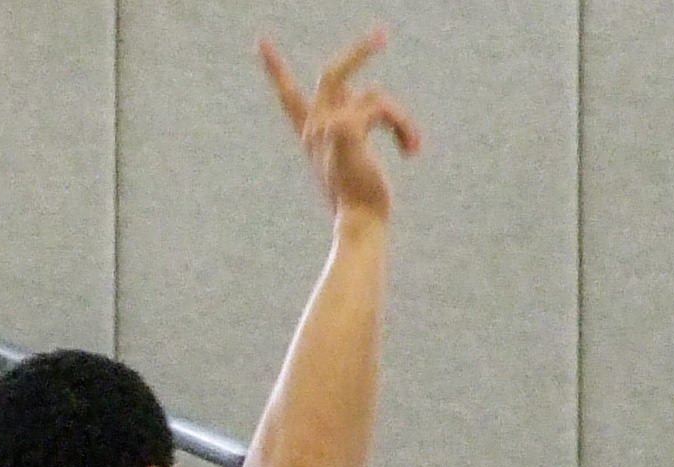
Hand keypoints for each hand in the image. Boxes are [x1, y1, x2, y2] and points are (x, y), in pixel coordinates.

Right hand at [262, 30, 420, 225]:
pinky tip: (410, 151)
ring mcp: (327, 127)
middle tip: (382, 34)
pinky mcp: (345, 129)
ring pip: (375, 96)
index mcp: (311, 135)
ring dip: (399, 119)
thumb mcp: (351, 157)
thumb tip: (367, 94)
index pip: (288, 96)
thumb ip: (352, 122)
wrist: (359, 224)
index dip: (275, 69)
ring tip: (411, 145)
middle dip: (359, 51)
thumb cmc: (359, 201)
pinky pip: (384, 108)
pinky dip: (403, 127)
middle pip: (332, 73)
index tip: (262, 43)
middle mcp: (314, 128)